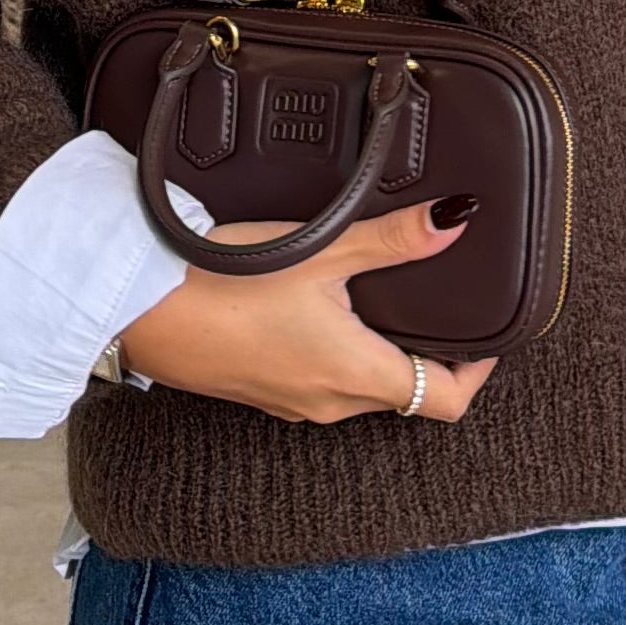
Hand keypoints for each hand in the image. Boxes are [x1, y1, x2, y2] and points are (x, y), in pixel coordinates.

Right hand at [116, 198, 497, 425]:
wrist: (140, 311)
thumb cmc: (225, 284)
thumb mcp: (322, 251)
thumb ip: (393, 239)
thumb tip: (455, 220)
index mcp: (356, 376)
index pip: (445, 402)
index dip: (476, 371)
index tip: (485, 335)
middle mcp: (330, 403)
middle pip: (405, 394)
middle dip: (428, 355)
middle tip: (437, 305)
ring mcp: (292, 404)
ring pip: (359, 389)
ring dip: (378, 353)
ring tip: (379, 300)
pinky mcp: (261, 393)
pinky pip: (318, 384)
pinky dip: (335, 355)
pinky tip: (316, 310)